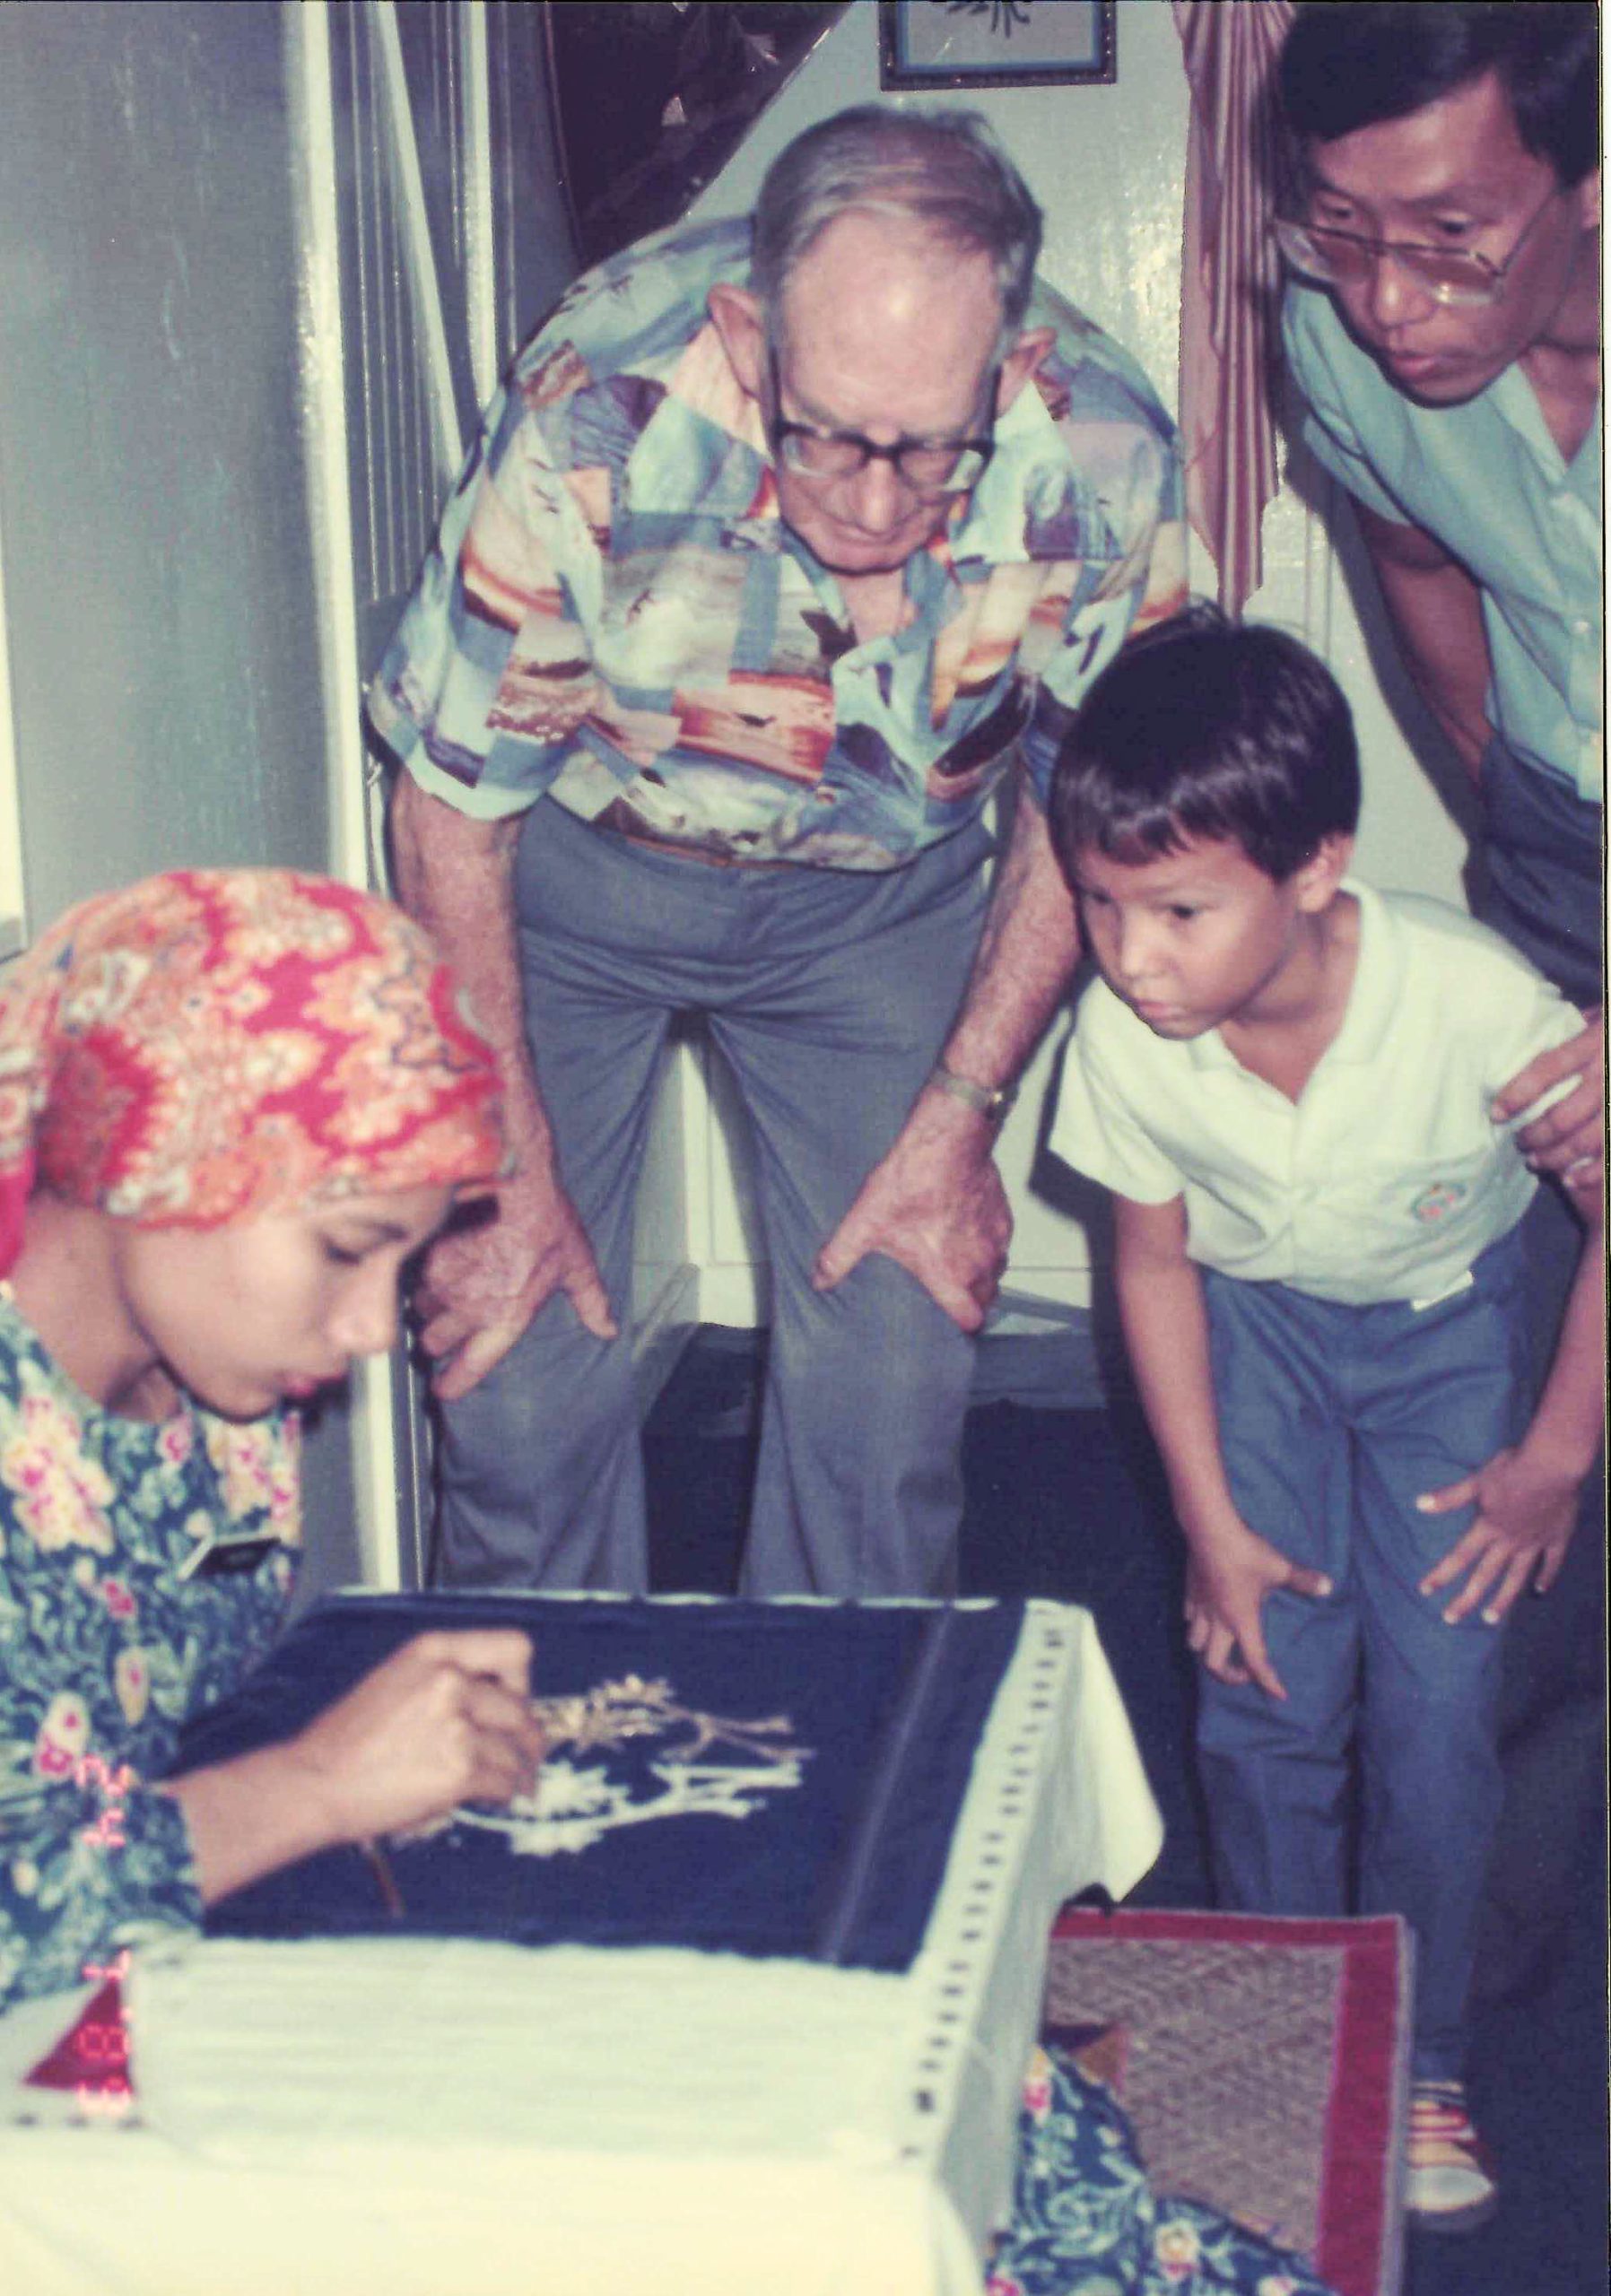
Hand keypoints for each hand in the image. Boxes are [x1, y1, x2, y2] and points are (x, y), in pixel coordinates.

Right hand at [287, 1630, 542, 1844]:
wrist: (316, 1783)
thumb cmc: (347, 1741)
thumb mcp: (396, 1680)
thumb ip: (445, 1679)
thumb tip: (497, 1700)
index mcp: (434, 1652)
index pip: (515, 1649)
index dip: (522, 1680)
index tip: (516, 1701)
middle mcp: (450, 1681)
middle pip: (521, 1708)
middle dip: (527, 1737)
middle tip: (526, 1754)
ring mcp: (456, 1725)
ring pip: (517, 1750)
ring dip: (520, 1771)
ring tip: (517, 1783)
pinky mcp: (459, 1769)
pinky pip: (505, 1782)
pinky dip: (505, 1793)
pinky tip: (495, 1797)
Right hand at [414, 1159, 615, 1399]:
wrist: (511, 1176)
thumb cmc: (547, 1219)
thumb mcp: (578, 1263)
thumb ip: (590, 1301)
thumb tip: (608, 1328)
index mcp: (506, 1317)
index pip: (471, 1367)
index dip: (453, 1384)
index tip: (443, 1390)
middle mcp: (469, 1308)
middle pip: (433, 1342)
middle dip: (435, 1341)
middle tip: (438, 1334)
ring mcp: (441, 1282)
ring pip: (419, 1308)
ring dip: (425, 1305)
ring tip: (438, 1291)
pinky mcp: (422, 1255)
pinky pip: (408, 1276)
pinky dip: (415, 1275)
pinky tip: (425, 1264)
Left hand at [813, 1095, 1011, 1332]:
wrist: (948, 1139)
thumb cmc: (912, 1181)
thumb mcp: (866, 1221)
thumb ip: (840, 1256)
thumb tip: (820, 1280)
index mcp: (951, 1275)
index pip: (970, 1320)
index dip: (960, 1325)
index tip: (947, 1322)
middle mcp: (981, 1264)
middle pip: (986, 1301)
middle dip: (970, 1303)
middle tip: (949, 1296)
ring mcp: (996, 1240)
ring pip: (996, 1273)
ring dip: (981, 1275)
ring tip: (958, 1266)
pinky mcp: (1004, 1217)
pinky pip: (1001, 1244)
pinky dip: (988, 1246)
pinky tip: (967, 1233)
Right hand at [1184, 1525, 1331, 1700]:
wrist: (1210, 1530)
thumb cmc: (1246, 1553)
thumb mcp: (1280, 1568)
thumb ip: (1303, 1580)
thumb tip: (1328, 1586)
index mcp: (1242, 1621)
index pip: (1256, 1661)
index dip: (1268, 1682)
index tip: (1279, 1694)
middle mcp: (1218, 1621)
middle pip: (1213, 1664)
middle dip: (1228, 1676)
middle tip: (1244, 1673)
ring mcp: (1201, 1607)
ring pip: (1194, 1643)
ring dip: (1207, 1650)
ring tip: (1222, 1647)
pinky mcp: (1190, 1592)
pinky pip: (1189, 1617)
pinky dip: (1196, 1624)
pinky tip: (1205, 1617)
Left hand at [1417, 1446, 1582, 1623]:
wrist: (1553, 1464)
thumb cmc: (1512, 1468)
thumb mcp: (1476, 1481)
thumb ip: (1450, 1497)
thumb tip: (1419, 1504)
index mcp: (1488, 1527)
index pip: (1459, 1556)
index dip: (1441, 1574)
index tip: (1425, 1591)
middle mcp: (1509, 1541)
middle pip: (1484, 1575)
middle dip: (1466, 1598)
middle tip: (1450, 1618)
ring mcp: (1534, 1542)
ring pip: (1516, 1577)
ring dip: (1502, 1599)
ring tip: (1490, 1618)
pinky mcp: (1557, 1537)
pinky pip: (1551, 1563)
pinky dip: (1546, 1577)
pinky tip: (1539, 1591)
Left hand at [1493, 1010, 1602, 1202]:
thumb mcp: (1603, 1016)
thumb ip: (1576, 1026)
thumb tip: (1534, 1033)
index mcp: (1598, 1041)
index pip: (1549, 1069)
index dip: (1518, 1094)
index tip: (1496, 1113)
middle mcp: (1610, 1073)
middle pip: (1563, 1115)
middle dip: (1534, 1135)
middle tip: (1519, 1142)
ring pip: (1585, 1140)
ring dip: (1555, 1156)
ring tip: (1536, 1161)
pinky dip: (1591, 1172)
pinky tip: (1572, 1179)